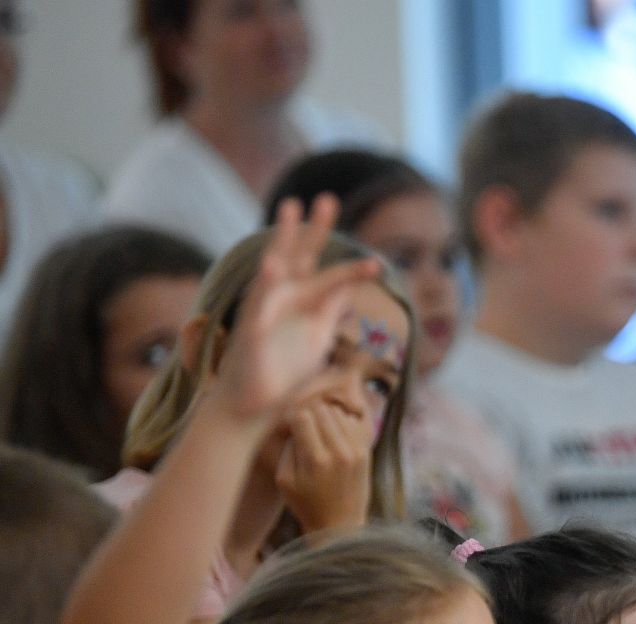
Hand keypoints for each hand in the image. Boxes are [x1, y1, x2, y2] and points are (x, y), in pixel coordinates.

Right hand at [205, 195, 383, 426]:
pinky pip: (258, 302)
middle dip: (314, 229)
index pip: (328, 277)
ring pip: (276, 267)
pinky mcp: (251, 328)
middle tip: (328, 199)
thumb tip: (348, 291)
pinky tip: (272, 265)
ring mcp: (265, 309)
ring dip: (283, 238)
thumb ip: (331, 313)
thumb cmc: (284, 374)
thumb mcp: (317, 339)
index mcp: (302, 304)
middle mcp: (283, 299)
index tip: (377, 265)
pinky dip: (265, 283)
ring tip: (292, 208)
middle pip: (300, 257)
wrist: (253, 406)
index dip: (352, 269)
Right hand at [274, 398, 372, 532]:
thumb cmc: (306, 503)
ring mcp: (356, 451)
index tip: (291, 429)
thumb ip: (288, 447)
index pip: (302, 416)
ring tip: (320, 434)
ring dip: (326, 418)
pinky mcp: (366, 453)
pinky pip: (353, 423)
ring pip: (338, 413)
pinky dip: (342, 424)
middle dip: (310, 415)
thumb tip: (296, 421)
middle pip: (322, 410)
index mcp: (315, 460)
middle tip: (305, 430)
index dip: (293, 419)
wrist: (340, 524)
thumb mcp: (284, 479)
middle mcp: (339, 452)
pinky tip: (334, 438)